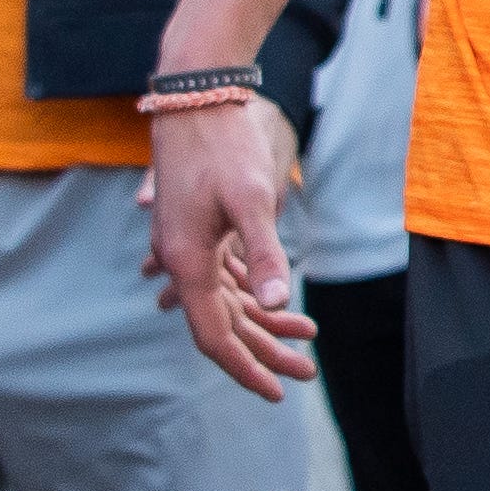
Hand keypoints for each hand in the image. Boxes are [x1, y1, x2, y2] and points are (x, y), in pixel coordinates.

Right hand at [144, 99, 314, 398]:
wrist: (195, 98)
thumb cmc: (223, 146)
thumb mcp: (251, 199)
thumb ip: (264, 253)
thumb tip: (277, 301)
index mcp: (187, 262)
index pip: (213, 335)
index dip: (244, 367)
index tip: (276, 392)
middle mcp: (181, 259)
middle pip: (223, 324)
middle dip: (264, 351)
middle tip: (306, 374)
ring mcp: (187, 244)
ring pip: (226, 300)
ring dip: (264, 322)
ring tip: (308, 340)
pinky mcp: (198, 227)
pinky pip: (225, 275)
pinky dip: (253, 293)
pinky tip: (280, 302)